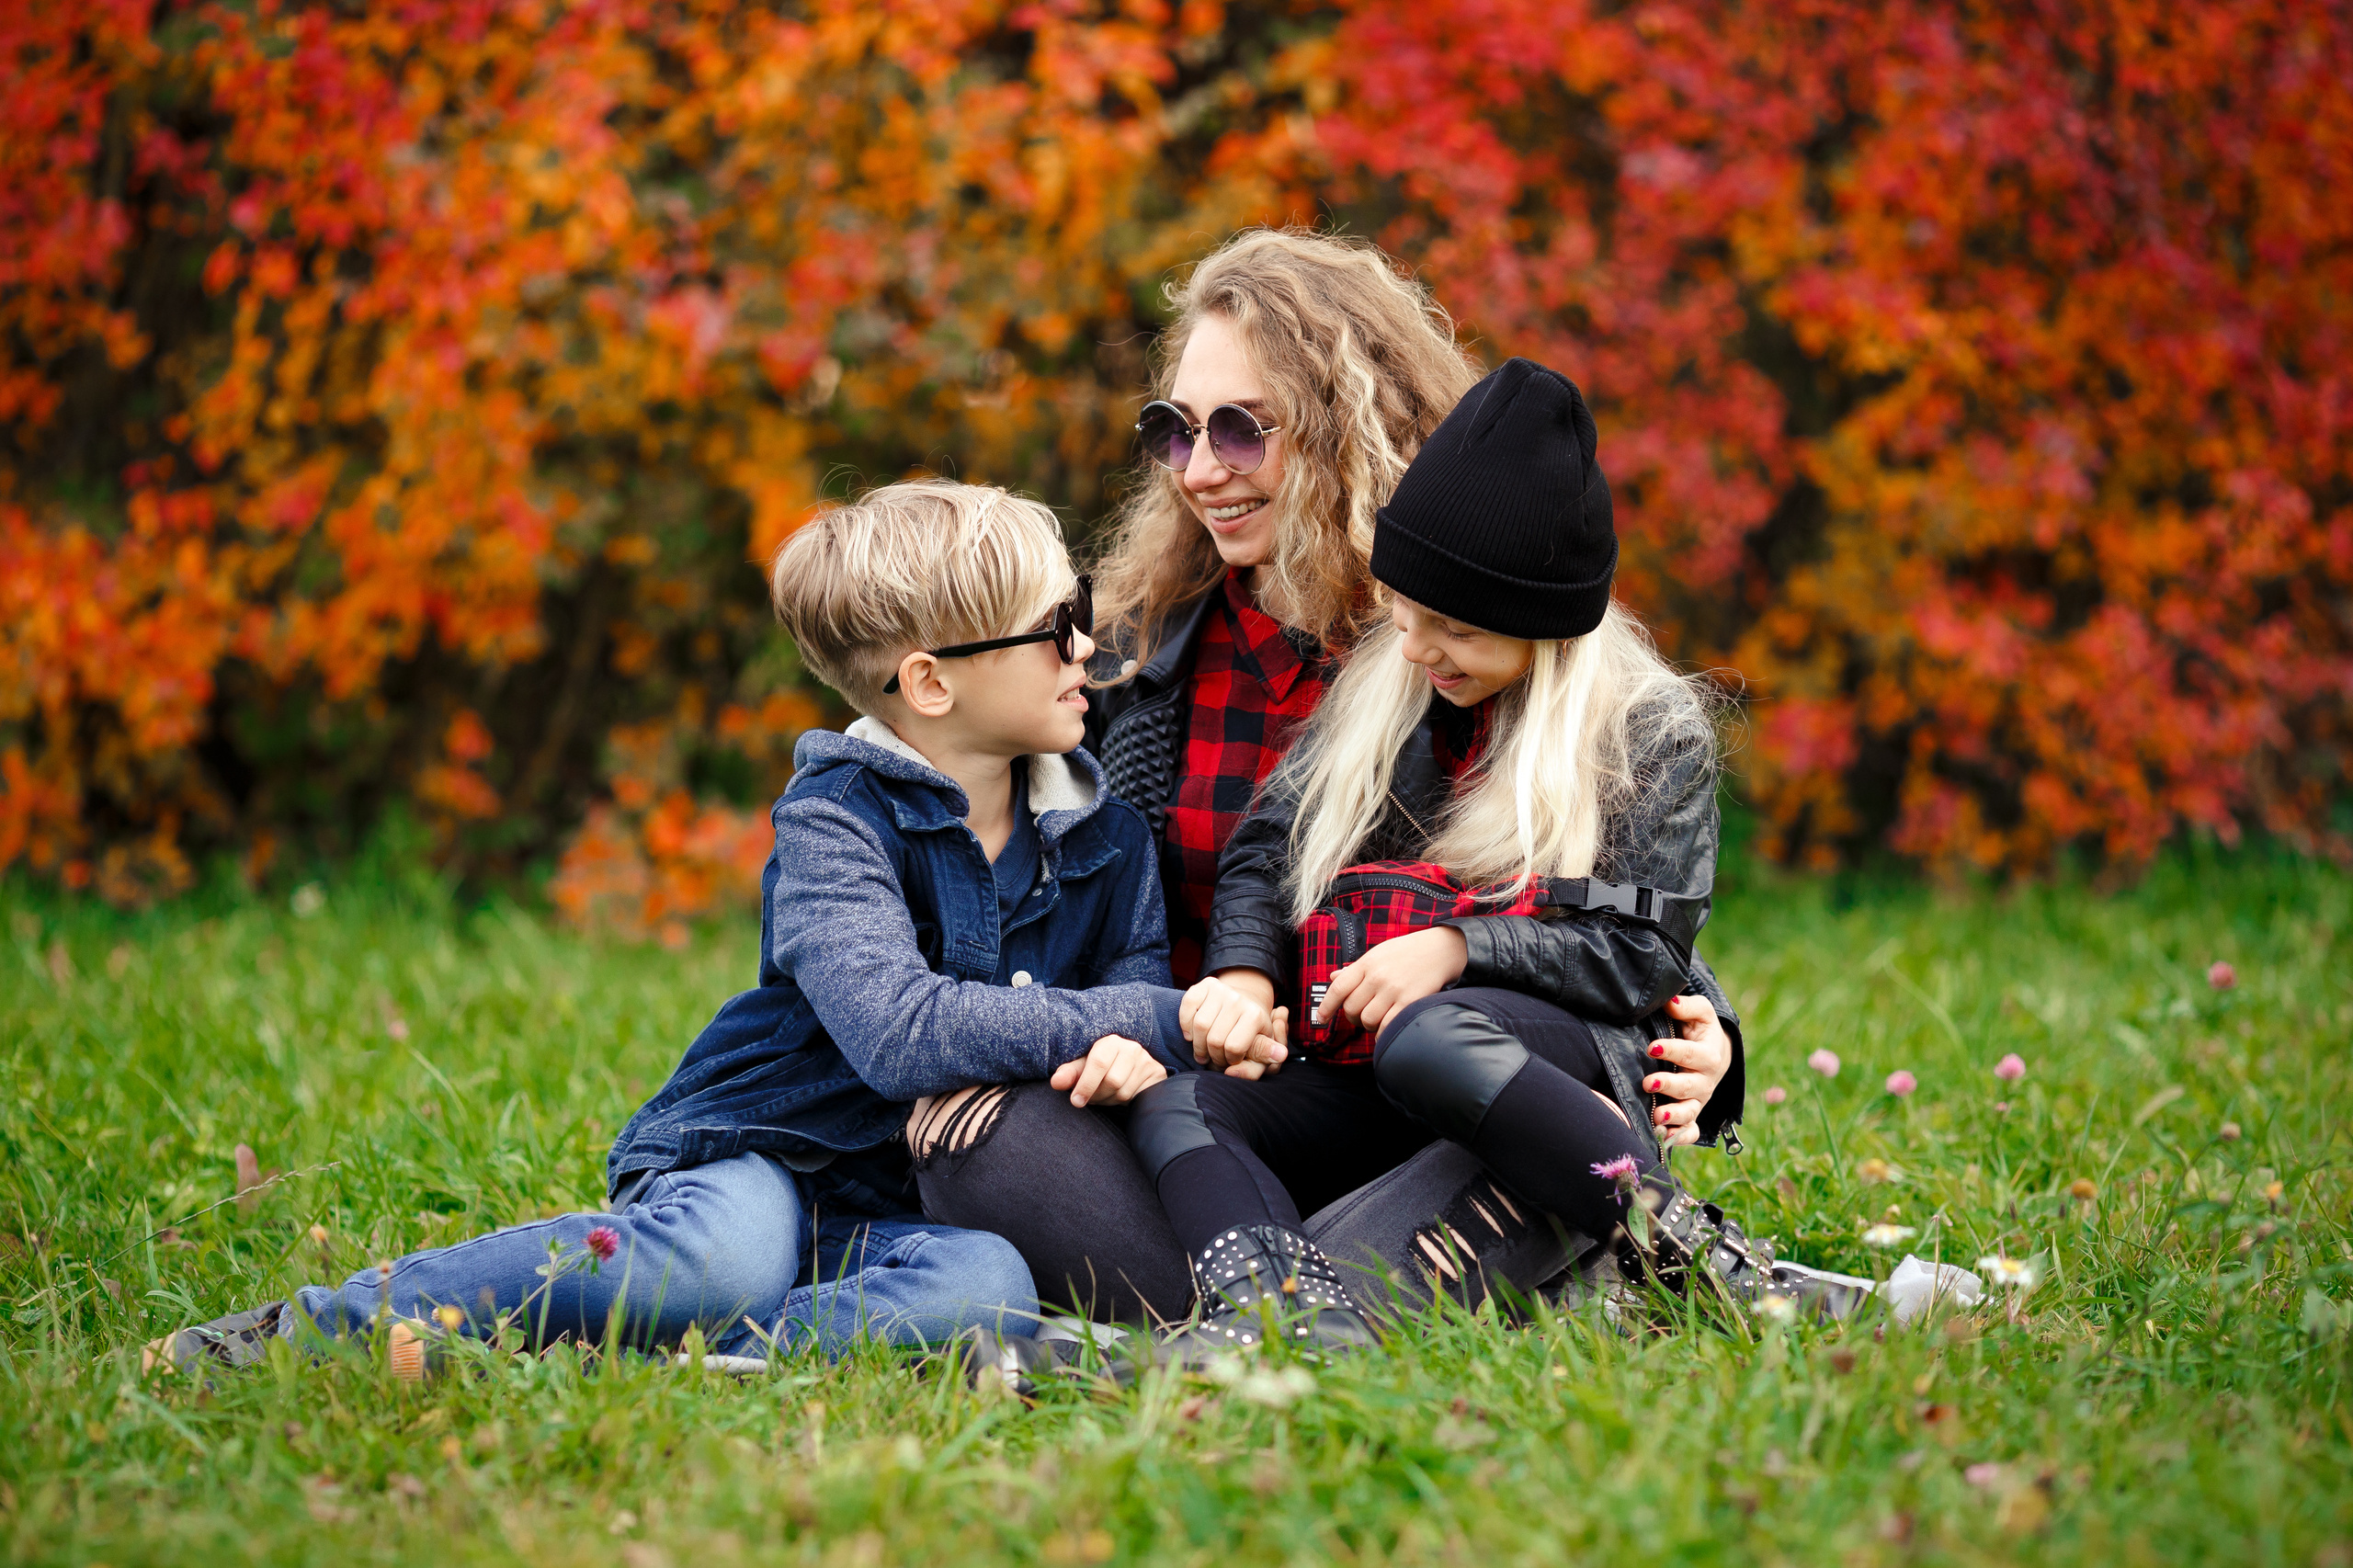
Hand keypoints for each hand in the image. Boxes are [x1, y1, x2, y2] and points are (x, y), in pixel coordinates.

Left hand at [1049, 1035, 1167, 1107]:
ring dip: (1110, 1100)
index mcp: (1110, 1041)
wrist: (1130, 1068)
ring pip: (1124, 1092)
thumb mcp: (1083, 1067)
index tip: (1076, 1101)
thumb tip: (1056, 1082)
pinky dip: (1125, 1102)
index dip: (1085, 1084)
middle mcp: (1131, 1048)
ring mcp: (1146, 1061)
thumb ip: (1070, 1073)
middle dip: (1097, 1095)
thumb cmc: (1101, 1067)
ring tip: (1105, 1094)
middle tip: (1091, 1097)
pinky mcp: (1157, 1074)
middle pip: (1112, 1081)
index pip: (1098, 1063)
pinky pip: (1138, 1096)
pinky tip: (1119, 1095)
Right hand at [1181, 970, 1285, 1069]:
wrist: (1244, 1002)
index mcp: (1255, 1015)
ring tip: (1204, 1051)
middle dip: (1213, 1057)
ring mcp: (1220, 990)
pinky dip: (1186, 1026)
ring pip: (1199, 1026)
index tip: (1232, 1061)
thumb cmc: (1251, 1030)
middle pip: (1214, 1040)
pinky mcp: (1203, 985)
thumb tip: (1280, 1055)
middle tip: (1215, 1059)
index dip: (1230, 1060)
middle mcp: (1238, 999)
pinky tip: (1193, 1034)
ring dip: (1197, 1045)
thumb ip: (1267, 1055)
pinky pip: (1187, 1009)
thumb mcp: (1263, 1044)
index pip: (1234, 1048)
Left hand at [1318, 926, 1467, 1038]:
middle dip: (1353, 1018)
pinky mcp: (1410, 1001)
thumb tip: (1333, 978)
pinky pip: (1387, 1026)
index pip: (1338, 988)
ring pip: (1368, 1020)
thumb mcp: (1378, 954)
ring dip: (1369, 1025)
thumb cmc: (1406, 952)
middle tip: (1362, 1015)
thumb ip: (1355, 969)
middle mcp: (1377, 976)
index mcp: (1367, 963)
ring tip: (1378, 1019)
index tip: (1321, 1019)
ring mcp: (1394, 989)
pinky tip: (1385, 1030)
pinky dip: (1382, 1033)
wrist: (1441, 949)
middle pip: (1351, 1008)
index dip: (1326, 1006)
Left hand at [1644, 991, 1731, 1146]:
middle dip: (1670, 1086)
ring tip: (1657, 1115)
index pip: (1691, 1054)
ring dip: (1674, 1116)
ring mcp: (1698, 1101)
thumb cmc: (1701, 1030)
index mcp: (1708, 1055)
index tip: (1652, 1047)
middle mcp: (1704, 1081)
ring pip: (1690, 1113)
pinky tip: (1663, 1138)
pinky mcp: (1692, 1115)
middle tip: (1649, 1083)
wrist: (1716, 1054)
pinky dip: (1679, 1138)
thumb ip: (1687, 1006)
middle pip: (1690, 1087)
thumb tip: (1670, 1003)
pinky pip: (1690, 1132)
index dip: (1673, 1050)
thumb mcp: (1701, 1013)